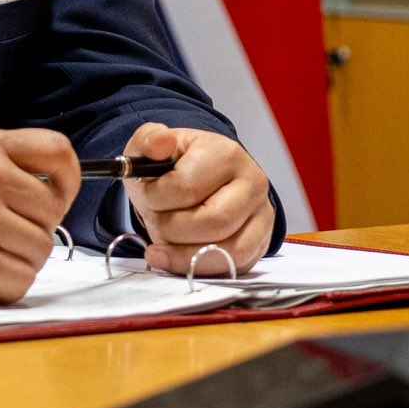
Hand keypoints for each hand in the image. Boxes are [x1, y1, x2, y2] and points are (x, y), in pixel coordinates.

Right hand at [0, 128, 78, 303]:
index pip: (58, 153)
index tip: (57, 197)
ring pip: (40, 250)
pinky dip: (6, 288)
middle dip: (34, 230)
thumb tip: (47, 186)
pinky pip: (20, 282)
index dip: (68, 180)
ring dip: (19, 262)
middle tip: (4, 237)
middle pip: (52, 213)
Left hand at [121, 123, 274, 276]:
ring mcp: (261, 214)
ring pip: (224, 249)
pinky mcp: (260, 242)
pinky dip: (197, 266)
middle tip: (154, 219)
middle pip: (210, 222)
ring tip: (162, 239)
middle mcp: (253, 183)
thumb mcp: (151, 147)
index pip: (186, 187)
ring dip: (182, 252)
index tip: (146, 195)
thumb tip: (161, 141)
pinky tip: (172, 258)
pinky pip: (231, 266)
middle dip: (170, 228)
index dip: (154, 198)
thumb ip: (147, 141)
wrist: (195, 181)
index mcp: (226, 154)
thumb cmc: (173, 167)